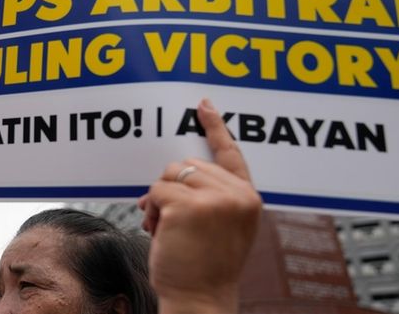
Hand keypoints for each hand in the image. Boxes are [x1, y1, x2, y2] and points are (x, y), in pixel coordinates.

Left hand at [139, 99, 261, 313]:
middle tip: (169, 219)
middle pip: (188, 164)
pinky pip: (156, 191)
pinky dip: (151, 210)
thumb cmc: (206, 266)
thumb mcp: (223, 228)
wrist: (200, 298)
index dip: (216, 126)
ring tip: (166, 228)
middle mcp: (237, 195)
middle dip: (172, 188)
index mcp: (248, 198)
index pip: (231, 153)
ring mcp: (214, 199)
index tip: (203, 104)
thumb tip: (176, 174)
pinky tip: (159, 231)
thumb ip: (213, 196)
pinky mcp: (188, 206)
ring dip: (160, 199)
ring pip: (170, 174)